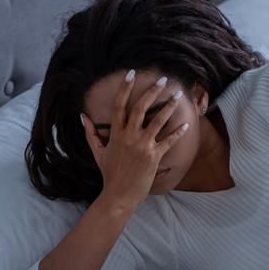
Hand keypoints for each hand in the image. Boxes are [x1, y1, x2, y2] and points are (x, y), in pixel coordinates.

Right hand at [82, 70, 189, 209]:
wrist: (118, 196)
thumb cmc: (109, 175)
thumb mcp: (97, 152)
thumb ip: (90, 133)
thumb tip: (82, 117)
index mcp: (116, 134)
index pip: (120, 105)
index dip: (125, 88)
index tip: (131, 74)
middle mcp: (129, 137)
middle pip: (141, 107)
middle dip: (152, 91)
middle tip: (163, 79)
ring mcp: (142, 146)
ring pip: (158, 121)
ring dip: (169, 106)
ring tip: (177, 95)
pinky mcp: (154, 157)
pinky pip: (168, 141)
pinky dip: (178, 133)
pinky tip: (186, 125)